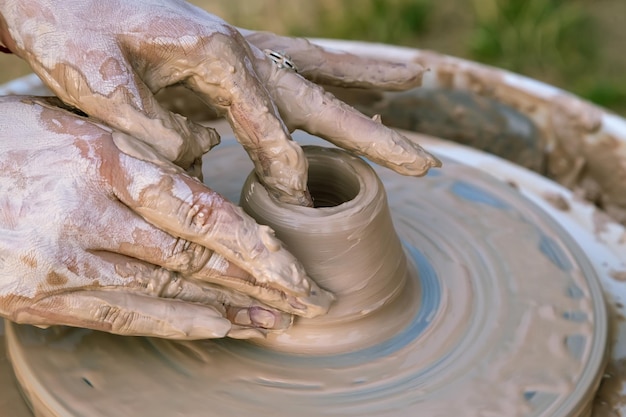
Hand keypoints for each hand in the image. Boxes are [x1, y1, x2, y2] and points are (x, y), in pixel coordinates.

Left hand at [0, 0, 439, 205]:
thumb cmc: (71, 32)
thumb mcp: (94, 78)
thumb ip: (147, 122)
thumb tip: (197, 153)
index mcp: (214, 52)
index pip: (269, 124)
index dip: (284, 166)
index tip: (295, 199)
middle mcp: (240, 46)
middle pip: (320, 95)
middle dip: (373, 134)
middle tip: (424, 162)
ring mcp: (241, 48)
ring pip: (319, 69)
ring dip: (368, 84)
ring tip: (418, 81)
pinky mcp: (233, 56)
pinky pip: (296, 66)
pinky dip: (335, 75)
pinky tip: (358, 84)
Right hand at [0, 96, 331, 338]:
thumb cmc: (9, 143)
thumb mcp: (76, 129)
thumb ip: (139, 155)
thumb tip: (205, 167)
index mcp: (102, 158)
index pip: (201, 213)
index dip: (256, 249)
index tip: (297, 271)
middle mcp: (87, 210)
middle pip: (195, 259)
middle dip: (259, 284)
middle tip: (307, 302)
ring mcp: (63, 259)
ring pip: (168, 293)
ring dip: (228, 309)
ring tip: (274, 321)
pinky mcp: (42, 296)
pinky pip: (124, 316)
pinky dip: (179, 322)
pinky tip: (219, 327)